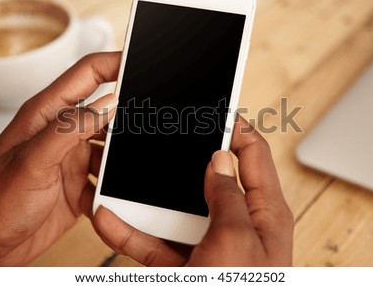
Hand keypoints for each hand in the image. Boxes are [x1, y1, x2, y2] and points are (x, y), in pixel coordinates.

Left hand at [0, 52, 120, 265]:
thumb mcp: (33, 161)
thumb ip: (71, 129)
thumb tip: (109, 103)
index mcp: (48, 115)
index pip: (87, 74)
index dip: (114, 62)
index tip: (141, 60)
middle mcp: (63, 133)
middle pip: (107, 111)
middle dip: (129, 116)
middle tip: (150, 123)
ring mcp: (73, 159)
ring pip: (112, 148)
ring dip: (122, 158)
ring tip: (128, 169)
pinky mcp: (80, 184)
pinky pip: (109, 178)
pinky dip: (116, 186)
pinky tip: (115, 196)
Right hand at [93, 116, 293, 265]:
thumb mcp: (237, 241)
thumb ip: (228, 196)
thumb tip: (220, 158)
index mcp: (263, 213)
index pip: (252, 154)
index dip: (234, 127)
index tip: (212, 108)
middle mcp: (236, 224)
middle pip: (207, 178)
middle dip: (181, 159)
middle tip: (159, 136)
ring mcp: (207, 244)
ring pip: (174, 209)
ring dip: (146, 196)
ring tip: (123, 173)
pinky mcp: (183, 264)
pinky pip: (155, 241)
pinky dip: (131, 231)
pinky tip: (109, 217)